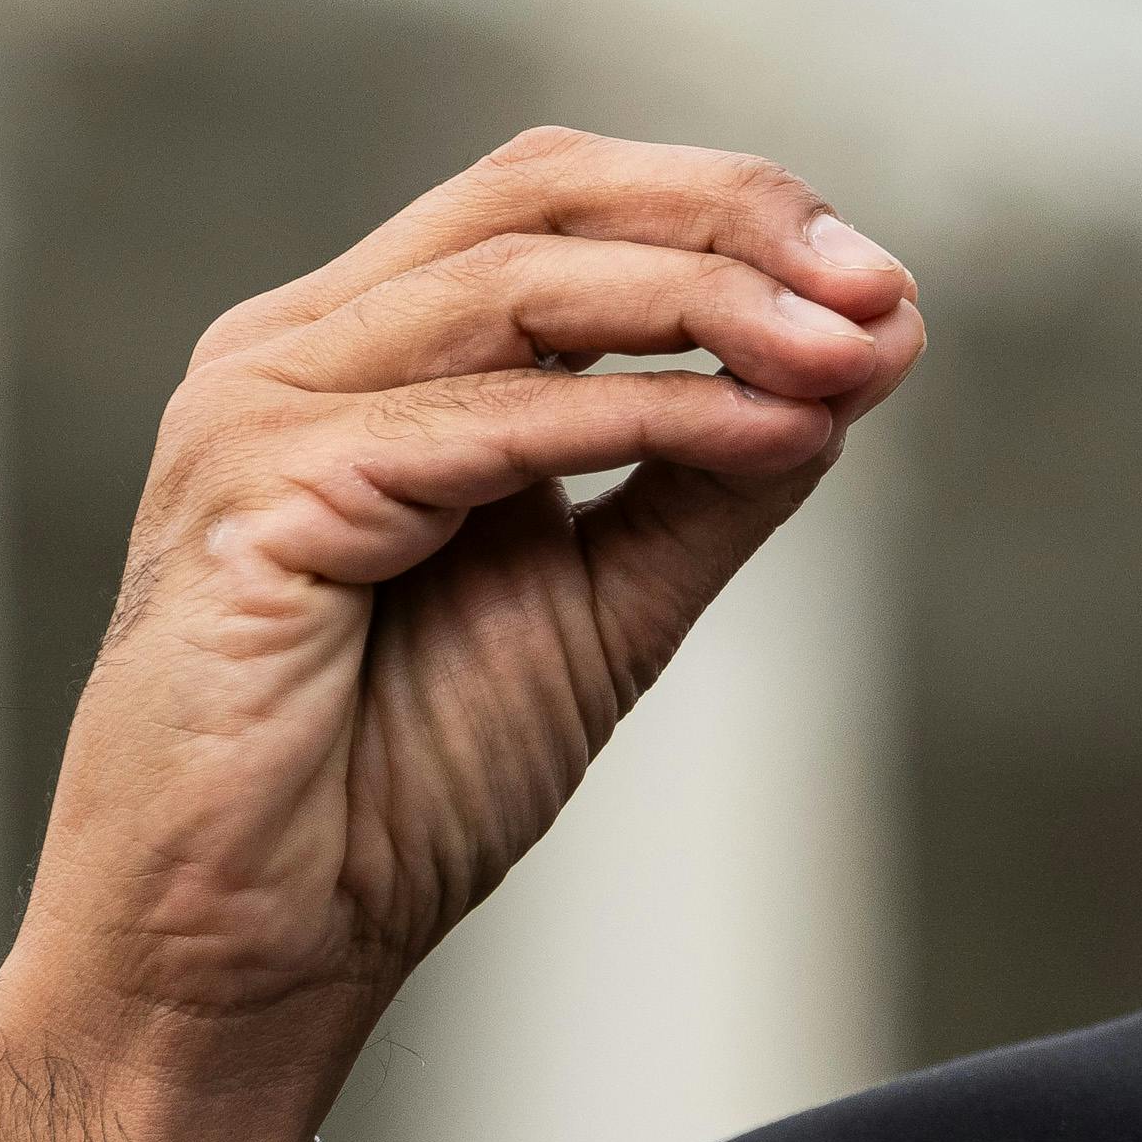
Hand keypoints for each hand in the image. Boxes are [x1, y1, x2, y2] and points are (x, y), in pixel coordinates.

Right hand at [0, 129, 925, 1141]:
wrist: (257, 947)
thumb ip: (719, 473)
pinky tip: (760, 433)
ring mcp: (261, 407)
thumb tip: (869, 348)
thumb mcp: (609, 598)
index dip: (729, 212)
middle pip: (537, 194)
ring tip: (846, 358)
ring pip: (520, 287)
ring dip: (710, 313)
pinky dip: (642, 415)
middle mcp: (300, 346)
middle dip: (731, 224)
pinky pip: (484, 421)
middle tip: (877, 291)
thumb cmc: (394, 784)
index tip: (884, 289)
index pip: (558, 199)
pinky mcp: (258, 492)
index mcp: (369, 348)